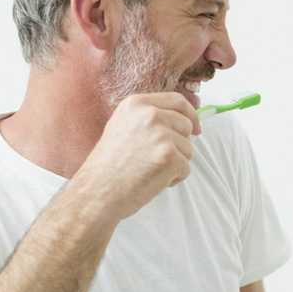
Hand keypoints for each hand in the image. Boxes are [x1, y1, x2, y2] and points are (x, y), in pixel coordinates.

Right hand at [77, 92, 200, 219]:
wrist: (97, 191)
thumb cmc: (108, 165)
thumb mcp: (122, 126)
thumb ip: (147, 118)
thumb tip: (179, 119)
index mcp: (137, 104)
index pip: (177, 101)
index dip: (190, 114)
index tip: (195, 127)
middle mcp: (151, 115)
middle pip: (186, 125)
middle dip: (179, 144)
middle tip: (155, 159)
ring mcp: (162, 135)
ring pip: (188, 149)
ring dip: (174, 163)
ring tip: (148, 170)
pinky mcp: (170, 157)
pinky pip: (186, 168)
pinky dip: (174, 179)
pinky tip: (152, 180)